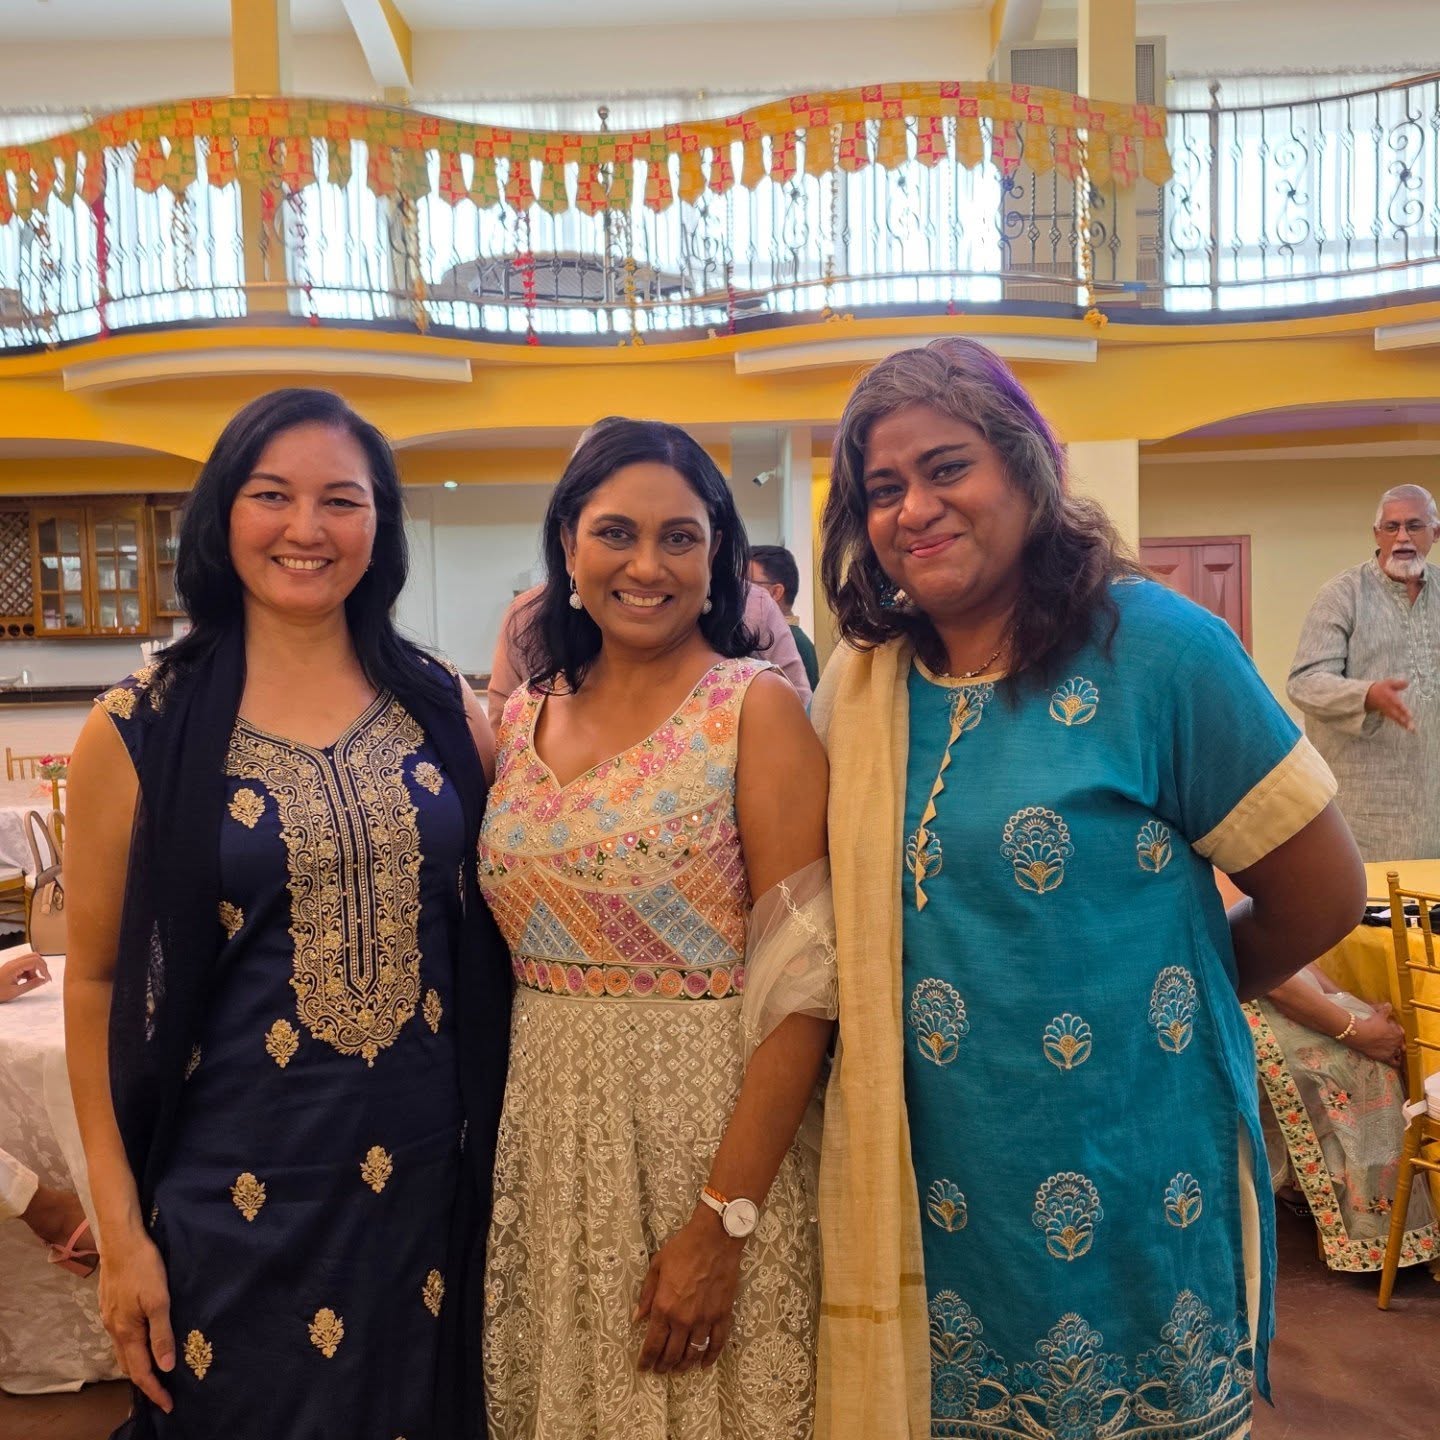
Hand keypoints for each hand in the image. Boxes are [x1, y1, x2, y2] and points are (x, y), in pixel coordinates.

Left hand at [0, 952, 50, 1001]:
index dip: (44, 969)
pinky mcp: (11, 967)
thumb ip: (31, 985)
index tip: (47, 979)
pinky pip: (25, 964)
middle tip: (44, 977)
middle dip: (42, 966)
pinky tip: (26, 980)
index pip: (35, 961)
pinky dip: (30, 971)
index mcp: (14, 967)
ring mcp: (12, 964)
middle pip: (34, 956)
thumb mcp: (15, 992)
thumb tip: (44, 980)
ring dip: (35, 969)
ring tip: (33, 981)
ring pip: (30, 960)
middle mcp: (13, 963)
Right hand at [98, 1225, 174, 1412]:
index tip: (169, 1405)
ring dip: (138, 1365)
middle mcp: (114, 1330)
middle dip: (146, 1382)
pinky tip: (143, 1342)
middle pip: (129, 1366)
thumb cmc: (143, 1268)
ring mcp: (110, 1318)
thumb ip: (161, 1334)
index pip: (141, 1372)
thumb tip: (166, 1368)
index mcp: (127, 1332)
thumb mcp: (158, 1300)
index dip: (155, 1390)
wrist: (121, 1241)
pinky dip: (133, 1348)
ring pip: (124, 1351)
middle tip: (163, 1394)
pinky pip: (122, 1337)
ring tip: (156, 1372)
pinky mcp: (111, 1306)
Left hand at [634, 1210, 741, 1375]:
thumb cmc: (683, 1248)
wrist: (714, 1238)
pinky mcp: (722, 1315)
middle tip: (659, 1370)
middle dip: (663, 1366)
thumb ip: (647, 1295)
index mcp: (664, 1307)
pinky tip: (704, 1364)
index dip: (647, 1359)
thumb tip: (638, 1319)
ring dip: (684, 1365)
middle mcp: (684, 1319)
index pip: (653, 1344)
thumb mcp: (657, 1267)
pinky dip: (710, 1357)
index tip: (643, 1367)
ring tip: (678, 1370)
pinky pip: (717, 1343)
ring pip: (693, 1353)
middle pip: (672, 1353)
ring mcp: (705, 1319)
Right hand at [1346, 1004, 1405, 1065]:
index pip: (1400, 1032)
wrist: (1359, 1035)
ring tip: (1391, 1049)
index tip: (1389, 1028)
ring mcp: (1392, 1051)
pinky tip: (1395, 1060)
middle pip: (1400, 1043)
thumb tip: (1389, 1004)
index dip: (1395, 1030)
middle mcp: (1397, 1043)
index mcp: (1398, 1032)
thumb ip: (1385, 1010)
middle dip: (1397, 1041)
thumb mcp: (1378, 1015)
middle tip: (1389, 1039)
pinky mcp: (1386, 1058)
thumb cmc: (1370, 1024)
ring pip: (1398, 1052)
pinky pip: (1395, 1062)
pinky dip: (1396, 1062)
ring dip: (1396, 1051)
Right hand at [1364, 678, 1413, 730]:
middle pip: (1397, 714)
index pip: (1397, 704)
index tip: (1409, 715)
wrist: (1366, 695)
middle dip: (1404, 721)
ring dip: (1403, 724)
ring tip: (1410, 729)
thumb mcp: (1388, 683)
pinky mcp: (1387, 714)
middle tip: (1411, 727)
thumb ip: (1398, 684)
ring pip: (1396, 718)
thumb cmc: (1379, 688)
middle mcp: (1389, 706)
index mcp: (1390, 698)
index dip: (1403, 709)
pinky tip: (1405, 727)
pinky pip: (1394, 719)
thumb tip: (1407, 682)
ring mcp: (1387, 711)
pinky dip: (1399, 723)